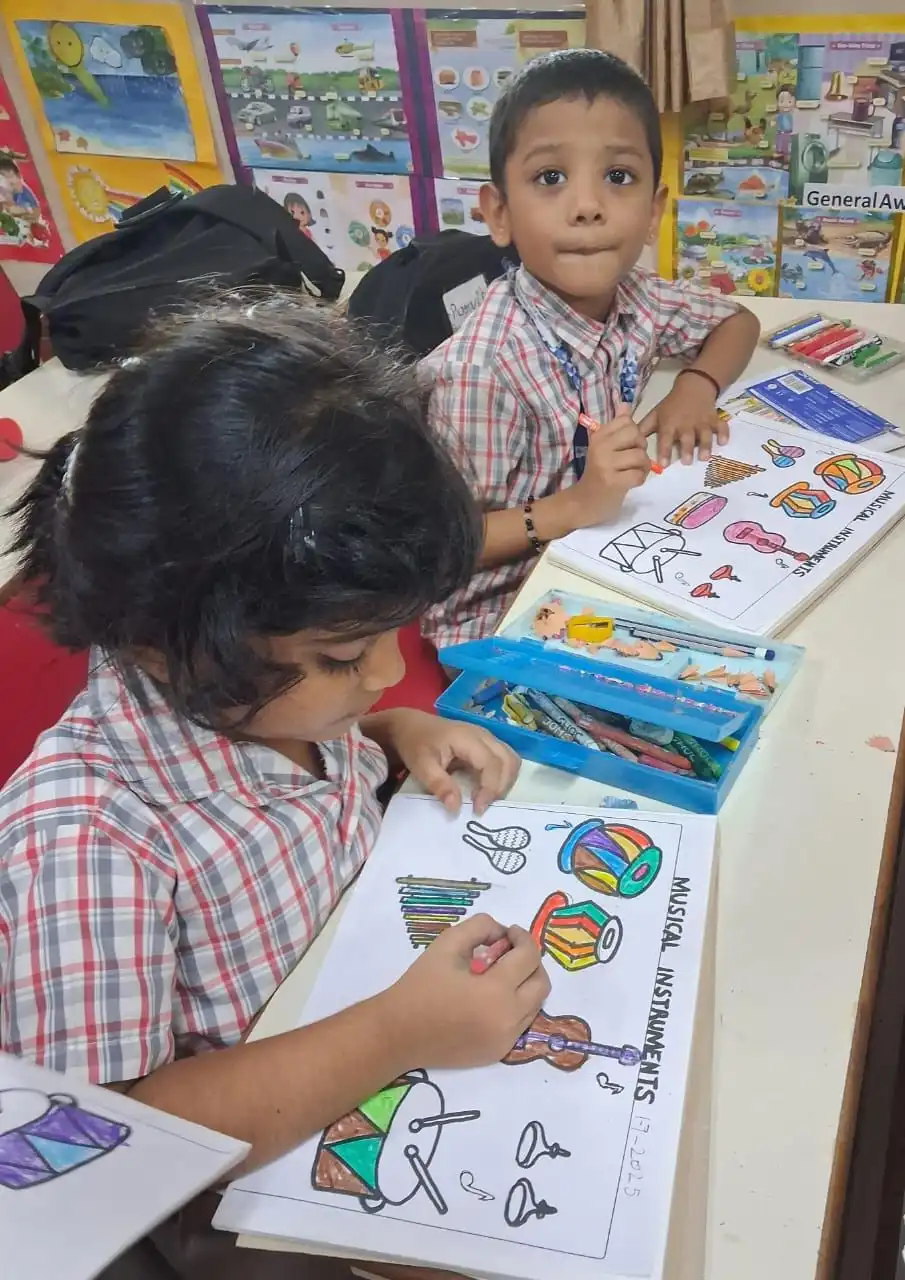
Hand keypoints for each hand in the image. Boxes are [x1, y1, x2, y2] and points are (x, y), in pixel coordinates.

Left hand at [380, 709, 519, 814]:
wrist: (411, 726)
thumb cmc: (415, 743)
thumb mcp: (421, 765)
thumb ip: (439, 785)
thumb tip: (456, 807)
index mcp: (468, 738)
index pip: (492, 764)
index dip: (490, 789)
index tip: (478, 809)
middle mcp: (483, 735)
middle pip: (508, 762)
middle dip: (500, 788)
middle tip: (480, 805)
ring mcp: (487, 738)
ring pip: (511, 761)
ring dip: (504, 782)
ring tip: (483, 798)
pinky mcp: (487, 744)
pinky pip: (504, 761)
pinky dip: (501, 777)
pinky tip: (484, 788)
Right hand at [386, 913, 550, 1068]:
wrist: (398, 1033)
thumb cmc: (421, 985)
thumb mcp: (448, 943)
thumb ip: (480, 927)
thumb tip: (502, 933)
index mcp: (496, 991)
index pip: (528, 957)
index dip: (522, 938)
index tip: (509, 932)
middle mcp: (508, 1019)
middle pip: (541, 983)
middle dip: (531, 961)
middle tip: (510, 952)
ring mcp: (505, 1040)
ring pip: (535, 1005)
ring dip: (525, 984)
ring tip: (501, 974)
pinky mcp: (498, 1053)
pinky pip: (520, 1024)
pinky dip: (515, 1006)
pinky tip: (491, 998)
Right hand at [569, 402, 650, 528]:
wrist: (582, 503)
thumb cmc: (597, 474)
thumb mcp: (604, 447)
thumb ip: (616, 427)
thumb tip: (625, 404)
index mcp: (598, 436)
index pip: (627, 421)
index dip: (634, 433)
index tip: (627, 446)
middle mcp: (600, 447)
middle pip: (636, 435)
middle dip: (641, 448)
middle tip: (633, 460)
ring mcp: (605, 464)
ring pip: (640, 456)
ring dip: (642, 467)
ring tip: (633, 472)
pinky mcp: (612, 482)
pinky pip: (638, 475)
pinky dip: (639, 480)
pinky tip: (631, 482)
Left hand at [640, 374, 728, 467]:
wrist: (693, 387)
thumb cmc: (671, 405)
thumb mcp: (655, 414)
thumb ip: (644, 429)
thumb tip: (629, 442)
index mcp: (670, 424)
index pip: (665, 439)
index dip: (664, 451)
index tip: (662, 464)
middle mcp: (686, 424)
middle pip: (686, 438)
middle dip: (686, 450)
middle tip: (686, 462)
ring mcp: (702, 422)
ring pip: (705, 434)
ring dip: (705, 445)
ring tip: (705, 457)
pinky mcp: (714, 419)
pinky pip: (721, 426)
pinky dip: (724, 433)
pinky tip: (724, 442)